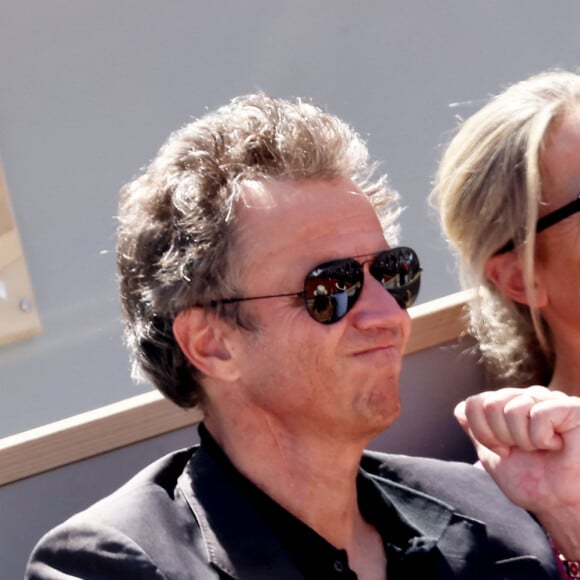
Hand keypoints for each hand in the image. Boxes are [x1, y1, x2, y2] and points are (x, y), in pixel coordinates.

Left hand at [455, 386, 579, 557]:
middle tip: (524, 452)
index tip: (503, 451)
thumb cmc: (533, 482)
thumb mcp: (493, 456)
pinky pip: (539, 414)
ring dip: (524, 441)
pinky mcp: (570, 406)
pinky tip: (557, 445)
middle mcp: (526, 396)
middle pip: (490, 404)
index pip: (473, 403)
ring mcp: (548, 399)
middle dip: (502, 437)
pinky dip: (543, 438)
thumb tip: (461, 409)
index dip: (483, 433)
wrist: (561, 505)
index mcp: (507, 405)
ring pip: (512, 408)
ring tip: (542, 449)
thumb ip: (476, 431)